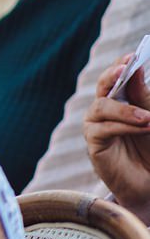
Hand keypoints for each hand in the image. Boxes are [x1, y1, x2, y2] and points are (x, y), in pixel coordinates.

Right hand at [85, 57, 149, 221]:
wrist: (149, 182)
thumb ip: (144, 98)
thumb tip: (136, 72)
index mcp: (120, 99)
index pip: (117, 76)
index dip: (122, 64)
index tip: (133, 55)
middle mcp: (105, 109)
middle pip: (103, 86)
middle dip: (112, 75)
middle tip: (126, 68)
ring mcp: (96, 125)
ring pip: (102, 106)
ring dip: (126, 110)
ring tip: (149, 119)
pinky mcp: (94, 143)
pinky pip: (103, 128)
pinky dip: (124, 126)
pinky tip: (142, 127)